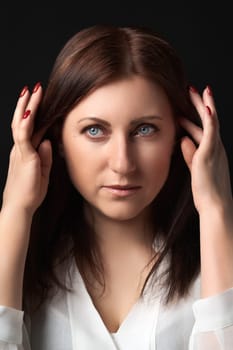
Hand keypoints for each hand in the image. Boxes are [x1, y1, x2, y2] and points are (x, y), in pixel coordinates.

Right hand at [2, 83, 51, 215]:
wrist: (20, 207)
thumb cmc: (30, 193)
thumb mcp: (42, 173)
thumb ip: (45, 157)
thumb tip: (48, 141)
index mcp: (25, 153)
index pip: (30, 128)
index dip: (34, 114)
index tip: (38, 100)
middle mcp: (21, 149)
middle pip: (23, 121)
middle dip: (28, 104)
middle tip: (33, 88)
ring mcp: (20, 152)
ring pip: (22, 124)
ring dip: (27, 107)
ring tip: (32, 91)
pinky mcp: (23, 157)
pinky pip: (24, 137)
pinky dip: (26, 123)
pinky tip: (29, 111)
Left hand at [179, 86, 232, 213]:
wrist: (215, 206)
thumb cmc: (206, 192)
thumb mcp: (196, 169)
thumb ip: (190, 154)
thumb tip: (183, 140)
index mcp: (212, 152)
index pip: (203, 130)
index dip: (196, 117)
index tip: (187, 107)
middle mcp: (216, 147)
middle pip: (208, 120)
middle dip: (201, 104)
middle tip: (192, 90)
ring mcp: (214, 150)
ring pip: (211, 121)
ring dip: (204, 105)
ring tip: (196, 90)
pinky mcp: (210, 154)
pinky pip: (211, 133)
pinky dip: (209, 119)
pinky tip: (206, 107)